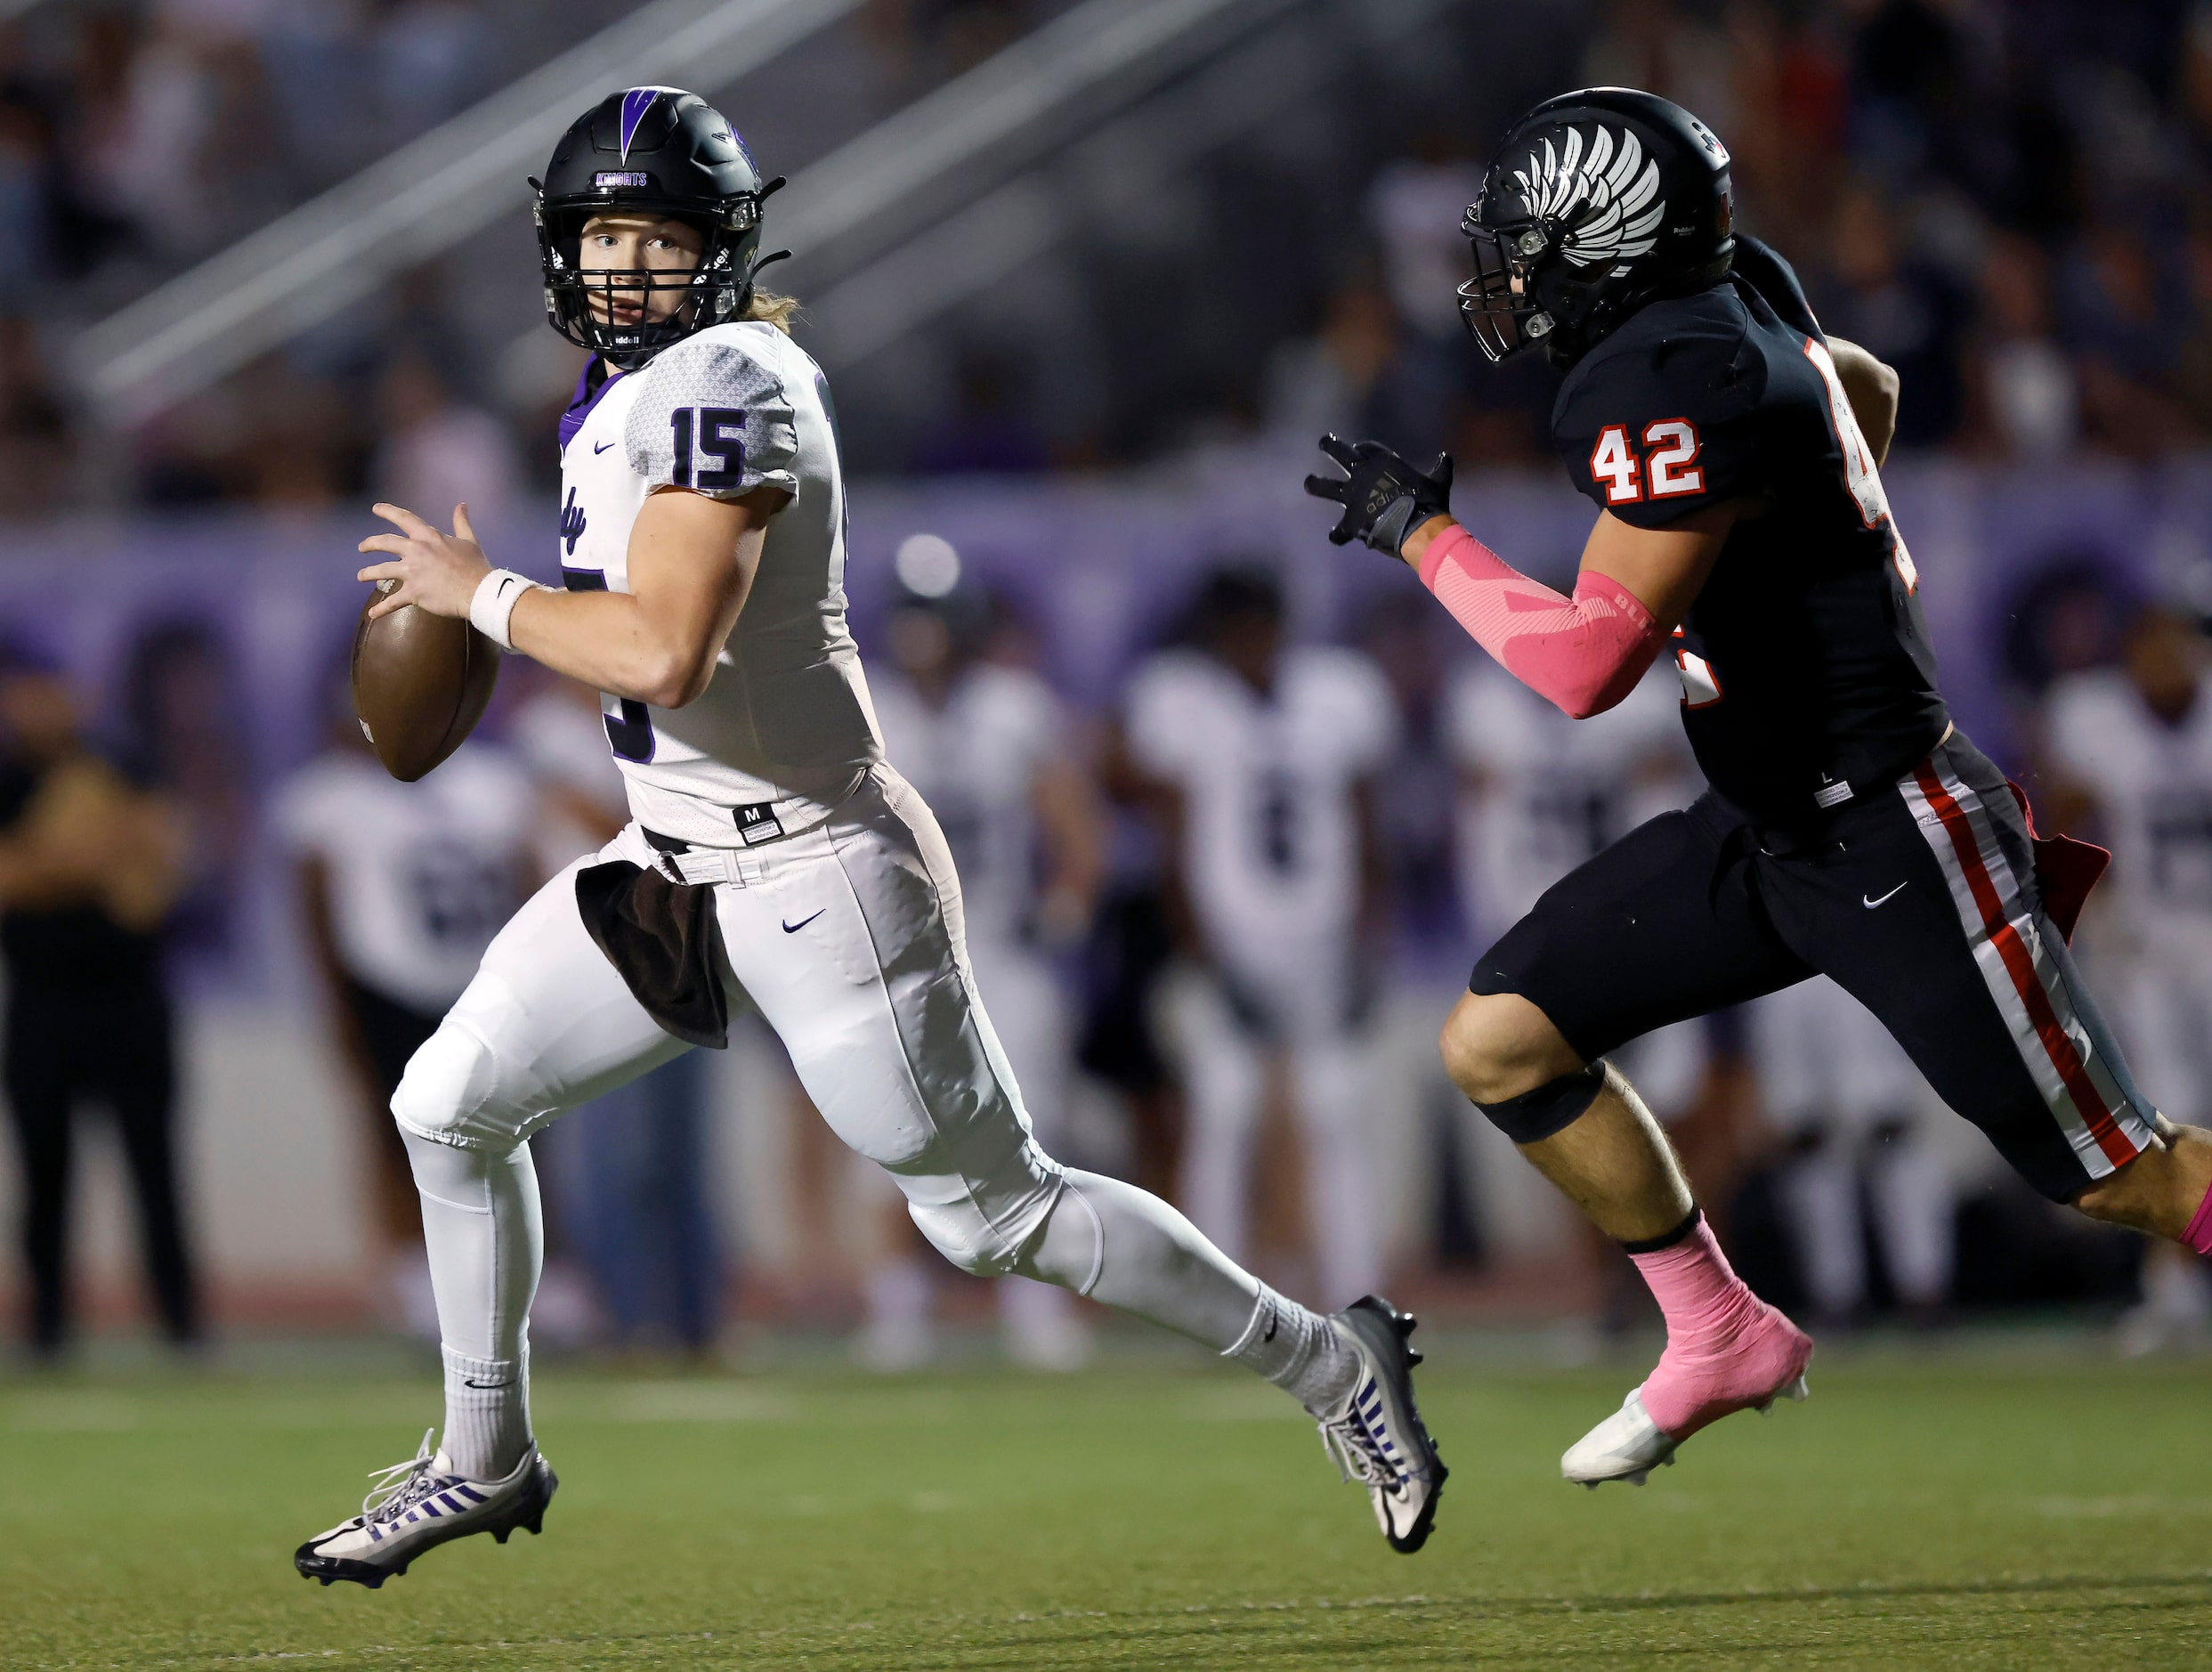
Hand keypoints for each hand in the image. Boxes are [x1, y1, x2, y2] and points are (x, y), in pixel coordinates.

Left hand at [357, 503, 491, 619]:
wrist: (479, 591)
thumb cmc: (476, 566)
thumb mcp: (469, 540)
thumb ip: (461, 522)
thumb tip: (461, 506)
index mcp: (428, 536)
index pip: (403, 518)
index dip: (387, 511)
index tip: (376, 508)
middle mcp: (416, 551)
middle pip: (384, 543)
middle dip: (370, 544)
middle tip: (362, 547)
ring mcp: (412, 572)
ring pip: (381, 570)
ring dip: (367, 573)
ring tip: (360, 576)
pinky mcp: (413, 593)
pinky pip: (392, 602)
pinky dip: (381, 609)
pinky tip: (373, 614)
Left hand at [1303, 434, 1454, 559]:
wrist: (1418, 528)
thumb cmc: (1431, 502)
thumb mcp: (1440, 481)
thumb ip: (1441, 469)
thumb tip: (1447, 458)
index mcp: (1382, 461)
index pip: (1366, 448)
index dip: (1363, 448)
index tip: (1359, 449)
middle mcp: (1362, 474)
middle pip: (1339, 453)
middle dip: (1329, 446)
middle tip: (1323, 442)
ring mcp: (1352, 497)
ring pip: (1324, 487)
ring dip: (1315, 483)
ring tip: (1309, 481)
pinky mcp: (1350, 521)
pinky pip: (1338, 530)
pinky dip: (1337, 535)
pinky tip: (1335, 537)